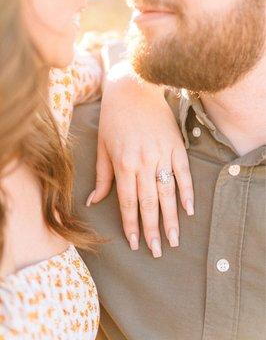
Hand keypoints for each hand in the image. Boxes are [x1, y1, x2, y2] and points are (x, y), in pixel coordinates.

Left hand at [87, 67, 193, 257]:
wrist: (134, 89)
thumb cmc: (113, 118)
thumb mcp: (102, 146)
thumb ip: (102, 176)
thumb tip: (93, 202)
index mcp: (124, 164)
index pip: (128, 202)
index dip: (131, 225)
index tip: (135, 244)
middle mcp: (144, 163)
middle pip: (149, 204)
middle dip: (152, 230)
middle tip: (158, 251)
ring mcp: (162, 155)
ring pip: (168, 194)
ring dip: (171, 219)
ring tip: (174, 240)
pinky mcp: (176, 147)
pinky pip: (183, 174)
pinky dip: (187, 193)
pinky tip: (188, 210)